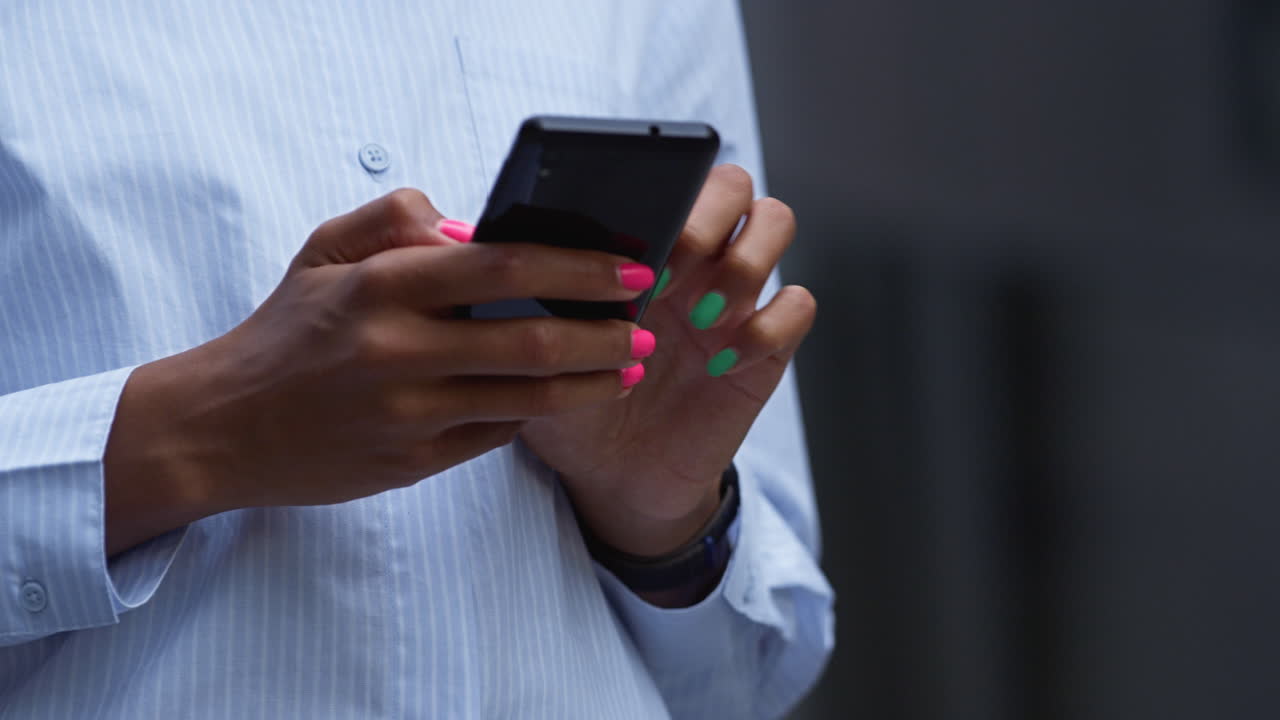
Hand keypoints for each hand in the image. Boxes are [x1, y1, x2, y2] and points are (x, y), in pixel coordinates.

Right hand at [103, 189, 656, 554]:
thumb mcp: (322, 251)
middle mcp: (399, 351)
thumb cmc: (284, 333)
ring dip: (590, 383)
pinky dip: (535, 414)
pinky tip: (566, 399)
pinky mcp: (412, 462)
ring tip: (628, 368)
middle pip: (530, 340)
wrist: (223, 428)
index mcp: (382, 287)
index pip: (503, 267)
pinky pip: (494, 434)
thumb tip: (471, 225)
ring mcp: (408, 413)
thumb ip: (395, 217)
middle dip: (604, 331)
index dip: (577, 268)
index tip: (629, 267)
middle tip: (645, 324)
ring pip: (526, 398)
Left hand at [520, 165, 815, 560]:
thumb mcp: (530, 345)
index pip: (673, 170)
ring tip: (699, 313)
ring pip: (776, 221)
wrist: (610, 477)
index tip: (627, 237)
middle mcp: (694, 258)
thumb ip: (510, 292)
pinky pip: (799, 305)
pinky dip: (769, 324)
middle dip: (705, 216)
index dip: (661, 187)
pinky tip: (722, 359)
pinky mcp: (767, 346)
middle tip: (668, 271)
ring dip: (743, 260)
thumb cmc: (567, 403)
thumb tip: (459, 236)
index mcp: (642, 244)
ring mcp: (735, 297)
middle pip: (734, 183)